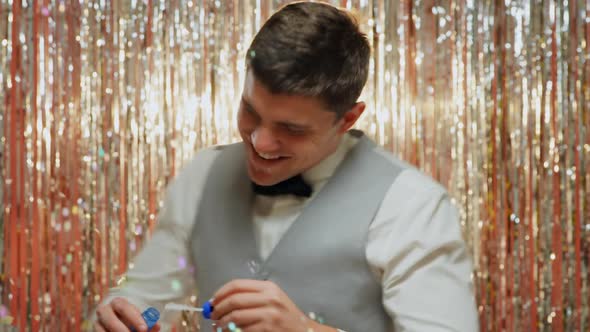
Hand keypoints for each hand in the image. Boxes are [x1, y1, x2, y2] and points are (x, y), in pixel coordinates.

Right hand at [94, 297, 160, 331]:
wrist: (118, 323)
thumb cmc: (132, 321)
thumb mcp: (140, 321)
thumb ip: (148, 323)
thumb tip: (157, 325)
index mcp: (118, 303)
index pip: (125, 307)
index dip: (135, 318)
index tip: (144, 329)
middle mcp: (105, 310)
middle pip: (111, 319)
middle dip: (122, 329)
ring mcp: (97, 322)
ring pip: (102, 329)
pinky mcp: (94, 330)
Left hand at [210, 279, 336, 331]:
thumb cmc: (286, 317)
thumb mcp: (272, 300)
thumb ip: (251, 298)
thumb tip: (221, 301)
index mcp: (268, 287)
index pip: (237, 285)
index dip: (220, 293)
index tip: (212, 301)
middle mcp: (269, 297)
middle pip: (234, 299)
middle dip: (218, 308)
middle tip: (212, 315)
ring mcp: (270, 313)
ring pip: (235, 315)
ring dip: (222, 322)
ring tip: (219, 326)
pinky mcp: (269, 327)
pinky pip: (243, 329)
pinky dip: (232, 331)